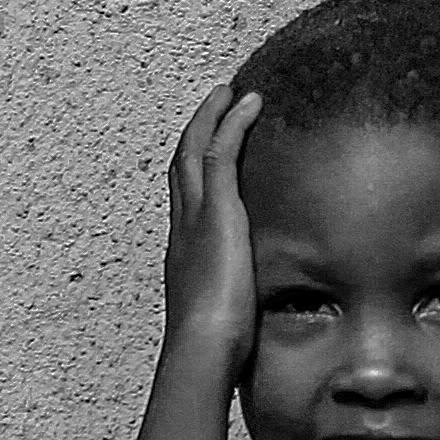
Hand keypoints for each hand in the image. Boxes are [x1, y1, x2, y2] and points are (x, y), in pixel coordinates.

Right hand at [164, 87, 260, 361]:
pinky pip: (220, 152)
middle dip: (196, 132)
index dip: (195, 172)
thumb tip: (258, 325)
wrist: (203, 347)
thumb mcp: (231, 322)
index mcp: (186, 254)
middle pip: (181, 166)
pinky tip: (250, 102)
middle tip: (214, 104)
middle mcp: (183, 228)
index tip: (210, 152)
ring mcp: (196, 216)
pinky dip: (231, 123)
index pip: (187, 201)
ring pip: (194, 150)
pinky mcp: (217, 210)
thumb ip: (242, 311)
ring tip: (229, 92)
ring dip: (211, 117)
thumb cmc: (218, 347)